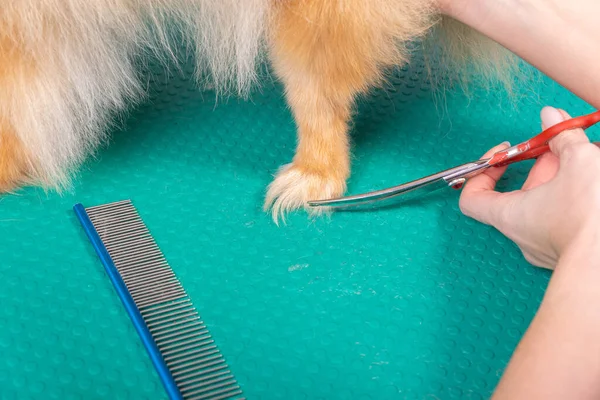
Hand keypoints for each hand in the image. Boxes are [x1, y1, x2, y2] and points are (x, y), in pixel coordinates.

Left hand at [459, 106, 599, 268]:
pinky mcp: (570, 249)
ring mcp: (547, 246)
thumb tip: (552, 117)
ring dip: (564, 176)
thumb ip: (564, 137)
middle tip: (561, 143)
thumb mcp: (580, 162)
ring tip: (588, 156)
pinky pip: (565, 217)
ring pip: (548, 202)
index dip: (482, 170)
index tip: (505, 152)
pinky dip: (577, 195)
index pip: (473, 197)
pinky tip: (594, 179)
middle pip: (521, 192)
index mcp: (509, 215)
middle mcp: (523, 234)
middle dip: (542, 163)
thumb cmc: (590, 217)